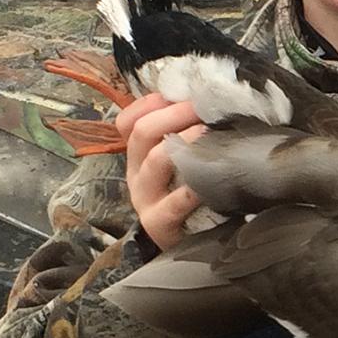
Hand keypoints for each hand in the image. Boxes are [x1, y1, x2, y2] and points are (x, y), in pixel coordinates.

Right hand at [115, 93, 205, 249]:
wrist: (188, 243)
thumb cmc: (189, 197)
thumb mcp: (180, 164)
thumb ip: (184, 135)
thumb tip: (206, 100)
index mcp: (138, 155)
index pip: (127, 121)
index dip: (150, 102)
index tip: (179, 94)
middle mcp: (136, 174)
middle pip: (142, 132)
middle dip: (174, 113)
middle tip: (203, 106)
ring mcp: (146, 199)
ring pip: (155, 160)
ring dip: (184, 141)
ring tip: (208, 131)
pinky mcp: (160, 223)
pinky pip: (174, 202)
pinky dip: (192, 188)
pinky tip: (210, 177)